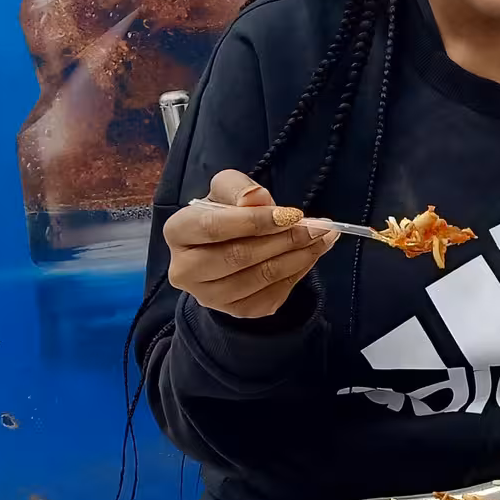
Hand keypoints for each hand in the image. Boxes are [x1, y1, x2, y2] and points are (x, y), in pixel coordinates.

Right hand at [164, 169, 338, 318]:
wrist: (225, 246)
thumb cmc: (225, 213)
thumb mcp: (227, 188)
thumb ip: (239, 188)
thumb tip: (257, 199)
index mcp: (177, 232)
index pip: (214, 227)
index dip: (255, 221)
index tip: (292, 214)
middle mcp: (185, 270)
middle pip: (238, 257)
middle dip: (284, 240)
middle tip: (317, 227)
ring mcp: (209, 296)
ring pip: (258, 279)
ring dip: (298, 257)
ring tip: (322, 238)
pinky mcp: (234, 311)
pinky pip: (271, 295)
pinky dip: (297, 273)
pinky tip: (311, 254)